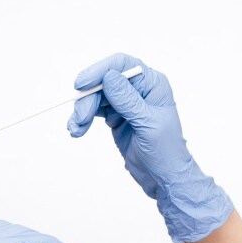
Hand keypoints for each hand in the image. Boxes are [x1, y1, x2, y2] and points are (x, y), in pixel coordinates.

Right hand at [67, 53, 232, 242]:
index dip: (99, 70)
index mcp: (152, 84)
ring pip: (96, 97)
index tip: (81, 84)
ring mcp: (126, 103)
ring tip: (75, 129)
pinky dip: (83, 119)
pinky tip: (78, 129)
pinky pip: (94, 111)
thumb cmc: (166, 151)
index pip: (122, 65)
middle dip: (87, 99)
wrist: (164, 177)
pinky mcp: (116, 117)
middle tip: (78, 119)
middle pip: (103, 82)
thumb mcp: (147, 124)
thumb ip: (127, 100)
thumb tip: (109, 77)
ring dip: (82, 111)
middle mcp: (138, 89)